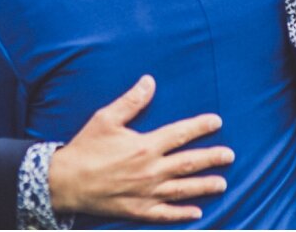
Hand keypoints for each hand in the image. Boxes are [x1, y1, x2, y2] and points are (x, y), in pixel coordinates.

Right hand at [48, 75, 233, 221]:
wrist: (65, 182)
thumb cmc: (86, 148)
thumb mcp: (106, 118)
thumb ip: (131, 101)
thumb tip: (149, 81)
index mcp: (145, 145)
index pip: (180, 134)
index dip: (200, 126)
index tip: (216, 122)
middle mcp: (151, 170)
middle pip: (189, 163)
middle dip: (211, 158)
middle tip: (229, 155)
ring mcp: (146, 192)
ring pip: (183, 189)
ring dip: (204, 186)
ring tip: (222, 183)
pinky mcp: (138, 210)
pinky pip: (165, 214)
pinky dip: (182, 214)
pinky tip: (197, 213)